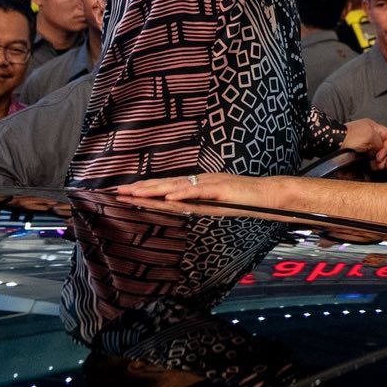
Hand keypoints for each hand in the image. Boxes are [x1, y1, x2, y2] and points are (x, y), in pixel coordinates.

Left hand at [117, 171, 284, 204]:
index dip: (146, 189)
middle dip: (141, 188)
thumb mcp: (215, 202)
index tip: (126, 193)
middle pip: (166, 184)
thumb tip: (175, 205)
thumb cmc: (244, 199)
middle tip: (118, 192)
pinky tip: (169, 196)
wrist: (268, 194)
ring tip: (135, 193)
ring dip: (155, 190)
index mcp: (197, 185)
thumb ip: (197, 202)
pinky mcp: (220, 189)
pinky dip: (182, 193)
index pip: (166, 187)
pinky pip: (198, 191)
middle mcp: (200, 181)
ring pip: (177, 186)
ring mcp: (210, 183)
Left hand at [341, 118, 386, 170]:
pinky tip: (373, 167)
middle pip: (381, 146)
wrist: (335, 142)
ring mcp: (362, 144)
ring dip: (378, 161)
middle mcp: (368, 135)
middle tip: (384, 166)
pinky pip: (367, 158)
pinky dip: (371, 163)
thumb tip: (381, 152)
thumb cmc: (350, 136)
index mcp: (372, 127)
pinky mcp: (356, 152)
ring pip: (375, 154)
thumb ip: (380, 143)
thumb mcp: (371, 136)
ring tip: (378, 168)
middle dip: (384, 157)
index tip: (381, 156)